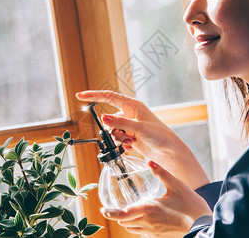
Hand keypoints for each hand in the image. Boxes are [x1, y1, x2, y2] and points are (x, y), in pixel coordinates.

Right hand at [76, 90, 208, 188]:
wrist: (169, 152)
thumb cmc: (160, 136)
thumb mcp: (139, 129)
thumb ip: (120, 123)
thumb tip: (103, 117)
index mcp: (133, 105)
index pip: (109, 97)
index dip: (93, 95)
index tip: (79, 95)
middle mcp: (130, 113)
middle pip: (109, 118)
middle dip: (113, 129)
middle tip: (127, 136)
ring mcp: (129, 125)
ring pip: (112, 130)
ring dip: (119, 138)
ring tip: (133, 141)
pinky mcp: (129, 136)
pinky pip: (117, 139)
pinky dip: (123, 144)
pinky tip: (135, 145)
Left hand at [101, 161, 211, 236]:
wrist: (202, 225)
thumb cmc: (190, 205)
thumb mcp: (176, 185)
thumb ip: (161, 172)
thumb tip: (149, 162)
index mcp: (149, 209)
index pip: (122, 214)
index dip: (110, 213)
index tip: (103, 209)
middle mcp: (148, 222)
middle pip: (124, 222)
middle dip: (118, 215)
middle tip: (115, 207)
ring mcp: (153, 231)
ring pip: (132, 229)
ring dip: (127, 221)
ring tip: (128, 212)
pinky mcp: (159, 236)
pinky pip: (141, 233)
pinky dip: (137, 226)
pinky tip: (144, 218)